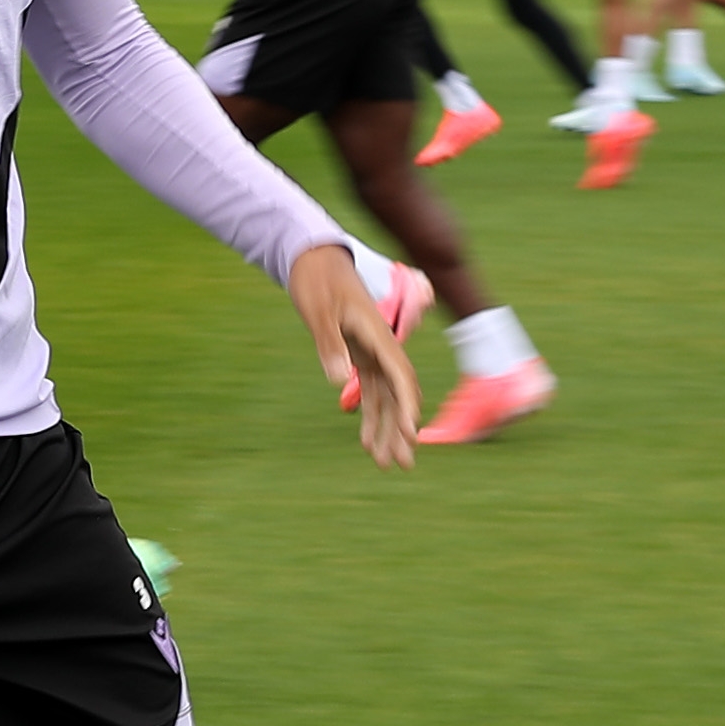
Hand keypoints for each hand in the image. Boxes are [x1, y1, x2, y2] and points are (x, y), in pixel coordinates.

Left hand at [290, 245, 415, 468]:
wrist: (315, 260)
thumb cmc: (317, 282)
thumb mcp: (318, 312)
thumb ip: (329, 344)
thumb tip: (339, 380)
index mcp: (377, 334)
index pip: (400, 375)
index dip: (407, 405)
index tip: (409, 433)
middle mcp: (381, 347)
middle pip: (399, 394)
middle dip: (402, 430)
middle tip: (403, 465)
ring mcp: (373, 353)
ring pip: (387, 398)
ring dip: (387, 429)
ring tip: (385, 463)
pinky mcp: (361, 356)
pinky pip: (373, 391)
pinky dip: (372, 416)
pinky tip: (368, 441)